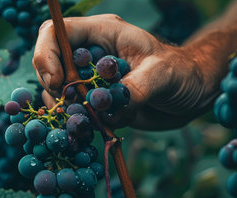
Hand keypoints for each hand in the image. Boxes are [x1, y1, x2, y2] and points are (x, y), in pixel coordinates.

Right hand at [32, 14, 219, 129]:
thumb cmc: (181, 73)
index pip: (56, 32)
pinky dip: (77, 121)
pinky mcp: (95, 100)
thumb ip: (137, 87)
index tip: (58, 83)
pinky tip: (95, 126)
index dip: (46, 54)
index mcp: (102, 32)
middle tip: (72, 104)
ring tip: (86, 119)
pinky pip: (73, 110)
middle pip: (49, 61)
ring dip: (65, 107)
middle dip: (53, 85)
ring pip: (57, 89)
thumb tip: (109, 105)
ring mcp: (90, 78)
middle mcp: (91, 53)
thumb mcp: (162, 74)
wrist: (190, 95)